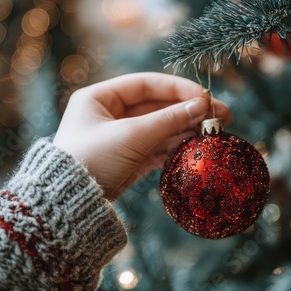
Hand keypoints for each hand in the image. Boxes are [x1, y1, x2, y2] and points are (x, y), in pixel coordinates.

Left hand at [53, 72, 231, 199]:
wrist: (70, 206)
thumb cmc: (92, 160)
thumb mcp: (131, 135)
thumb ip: (168, 119)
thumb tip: (201, 106)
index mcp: (100, 98)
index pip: (146, 84)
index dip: (178, 88)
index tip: (205, 97)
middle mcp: (110, 114)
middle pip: (157, 106)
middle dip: (187, 111)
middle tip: (220, 115)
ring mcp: (120, 138)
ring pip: (160, 127)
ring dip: (185, 129)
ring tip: (212, 133)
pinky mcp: (128, 159)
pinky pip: (156, 146)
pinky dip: (175, 146)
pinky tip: (195, 146)